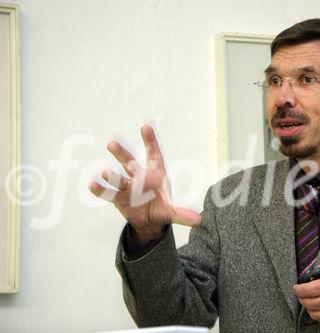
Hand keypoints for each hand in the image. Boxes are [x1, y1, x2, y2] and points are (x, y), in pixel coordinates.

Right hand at [88, 125, 201, 241]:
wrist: (149, 221)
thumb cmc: (162, 208)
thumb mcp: (173, 211)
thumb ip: (183, 214)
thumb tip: (199, 220)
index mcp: (155, 174)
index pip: (153, 155)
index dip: (150, 142)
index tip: (146, 127)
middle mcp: (139, 177)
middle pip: (130, 163)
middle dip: (122, 154)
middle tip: (111, 144)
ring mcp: (127, 187)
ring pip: (118, 178)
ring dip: (111, 175)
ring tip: (104, 171)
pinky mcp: (118, 198)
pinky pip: (108, 193)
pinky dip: (101, 189)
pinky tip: (92, 185)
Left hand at [293, 251, 319, 326]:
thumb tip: (317, 269)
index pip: (311, 289)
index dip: (299, 289)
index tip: (296, 287)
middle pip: (310, 303)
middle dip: (301, 298)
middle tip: (299, 293)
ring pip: (315, 313)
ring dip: (307, 307)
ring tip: (307, 300)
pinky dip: (317, 314)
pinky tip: (317, 307)